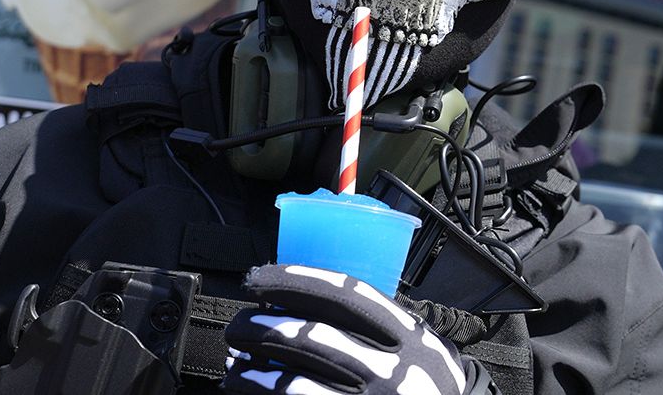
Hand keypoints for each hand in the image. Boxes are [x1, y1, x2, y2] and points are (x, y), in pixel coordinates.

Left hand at [224, 264, 483, 394]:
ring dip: (251, 371)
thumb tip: (309, 304)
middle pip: (310, 336)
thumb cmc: (427, 394)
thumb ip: (384, 331)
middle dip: (260, 326)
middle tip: (240, 324)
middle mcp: (393, 372)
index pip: (346, 295)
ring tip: (235, 365)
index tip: (260, 279)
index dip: (296, 281)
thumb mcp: (423, 354)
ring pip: (292, 382)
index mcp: (411, 339)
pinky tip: (246, 390)